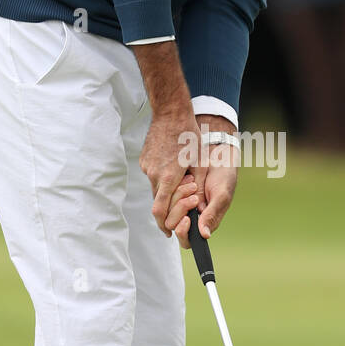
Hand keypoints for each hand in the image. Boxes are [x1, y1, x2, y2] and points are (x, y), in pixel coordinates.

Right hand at [140, 108, 204, 235]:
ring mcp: (146, 167)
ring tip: (182, 176)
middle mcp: (154, 174)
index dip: (164, 225)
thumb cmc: (190, 136)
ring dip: (167, 190)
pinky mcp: (144, 160)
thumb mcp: (200, 164)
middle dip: (171, 206)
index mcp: (168, 178)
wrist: (171, 113)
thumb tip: (197, 208)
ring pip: (155, 189)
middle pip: (158, 201)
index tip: (169, 232)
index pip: (160, 211)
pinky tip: (173, 165)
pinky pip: (152, 176)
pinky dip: (162, 178)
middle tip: (186, 200)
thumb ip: (197, 188)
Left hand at [174, 139, 238, 246]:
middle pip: (173, 225)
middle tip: (194, 195)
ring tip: (193, 183)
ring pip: (168, 210)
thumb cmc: (224, 177)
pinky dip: (175, 187)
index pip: (187, 240)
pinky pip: (167, 195)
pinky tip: (188, 178)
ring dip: (178, 196)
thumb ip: (212, 215)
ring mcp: (183, 204)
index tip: (186, 219)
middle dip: (180, 209)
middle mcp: (192, 216)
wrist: (219, 155)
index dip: (183, 232)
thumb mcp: (221, 196)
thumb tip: (204, 235)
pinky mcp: (176, 192)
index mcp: (204, 222)